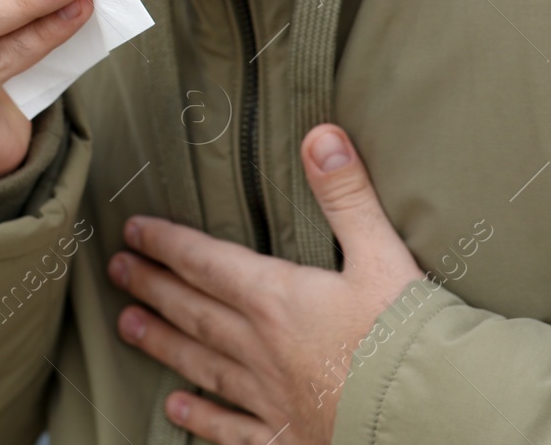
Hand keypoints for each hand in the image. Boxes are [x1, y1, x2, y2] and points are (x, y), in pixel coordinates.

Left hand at [107, 125, 422, 443]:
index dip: (166, 243)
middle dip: (152, 286)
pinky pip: (231, 429)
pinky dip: (201, 418)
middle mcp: (261, 348)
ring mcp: (269, 397)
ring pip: (200, 364)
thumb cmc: (409, 337)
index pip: (206, 262)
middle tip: (116, 270)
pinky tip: (175, 410)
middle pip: (192, 310)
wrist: (433, 419)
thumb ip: (346, 195)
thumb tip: (320, 136)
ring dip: (161, 343)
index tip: (133, 230)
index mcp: (278, 299)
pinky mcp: (285, 438)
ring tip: (127, 326)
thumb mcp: (383, 255)